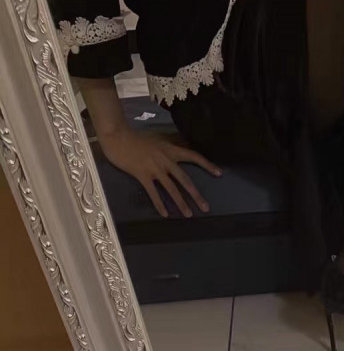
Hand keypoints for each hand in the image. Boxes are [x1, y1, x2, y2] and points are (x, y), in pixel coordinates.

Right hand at [98, 127, 220, 217]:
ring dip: (181, 203)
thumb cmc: (136, 138)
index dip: (207, 165)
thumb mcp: (158, 140)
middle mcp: (166, 160)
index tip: (219, 174)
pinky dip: (159, 204)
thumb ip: (170, 147)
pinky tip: (165, 214)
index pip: (194, 156)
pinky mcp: (142, 174)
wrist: (117, 136)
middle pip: (185, 180)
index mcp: (171, 150)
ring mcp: (154, 168)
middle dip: (196, 195)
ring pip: (171, 188)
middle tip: (206, 208)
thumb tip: (182, 151)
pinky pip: (153, 192)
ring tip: (188, 215)